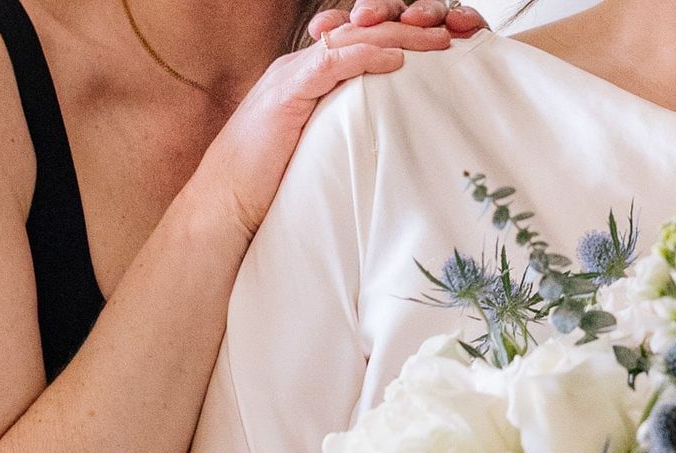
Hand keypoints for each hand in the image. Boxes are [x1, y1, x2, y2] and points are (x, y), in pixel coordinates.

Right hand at [196, 5, 485, 240]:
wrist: (225, 201)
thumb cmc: (271, 185)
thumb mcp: (321, 151)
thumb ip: (349, 134)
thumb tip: (391, 143)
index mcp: (308, 77)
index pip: (359, 42)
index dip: (399, 38)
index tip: (439, 47)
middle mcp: (300, 66)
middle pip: (361, 31)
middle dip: (408, 28)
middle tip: (450, 33)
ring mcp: (292, 75)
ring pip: (352, 38)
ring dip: (399, 36)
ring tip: (438, 40)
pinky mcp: (287, 92)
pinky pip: (331, 63)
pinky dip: (366, 57)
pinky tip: (397, 59)